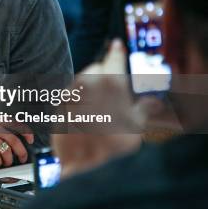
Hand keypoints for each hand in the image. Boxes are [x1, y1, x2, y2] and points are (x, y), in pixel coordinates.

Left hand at [53, 40, 141, 178]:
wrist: (84, 163)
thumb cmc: (113, 145)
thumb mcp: (135, 125)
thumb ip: (142, 108)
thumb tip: (151, 103)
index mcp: (111, 82)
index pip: (114, 58)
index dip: (116, 51)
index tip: (116, 45)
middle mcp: (88, 82)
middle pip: (96, 70)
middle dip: (103, 76)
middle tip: (112, 93)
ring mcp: (71, 91)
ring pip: (81, 82)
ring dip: (89, 90)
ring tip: (98, 110)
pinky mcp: (58, 103)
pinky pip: (70, 96)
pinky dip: (77, 101)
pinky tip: (84, 115)